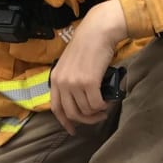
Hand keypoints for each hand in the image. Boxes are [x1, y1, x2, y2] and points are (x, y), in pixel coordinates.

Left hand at [49, 1, 127, 134]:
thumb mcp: (69, 64)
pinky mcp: (89, 82)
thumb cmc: (87, 45)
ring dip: (97, 113)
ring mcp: (75, 83)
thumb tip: (77, 100)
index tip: (72, 130)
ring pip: (86, 110)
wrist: (97, 31)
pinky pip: (96, 104)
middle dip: (85, 120)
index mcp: (55, 79)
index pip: (56, 108)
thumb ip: (68, 80)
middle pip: (72, 113)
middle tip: (97, 117)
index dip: (64, 122)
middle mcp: (62, 83)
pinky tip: (107, 102)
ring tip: (104, 108)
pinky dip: (103, 106)